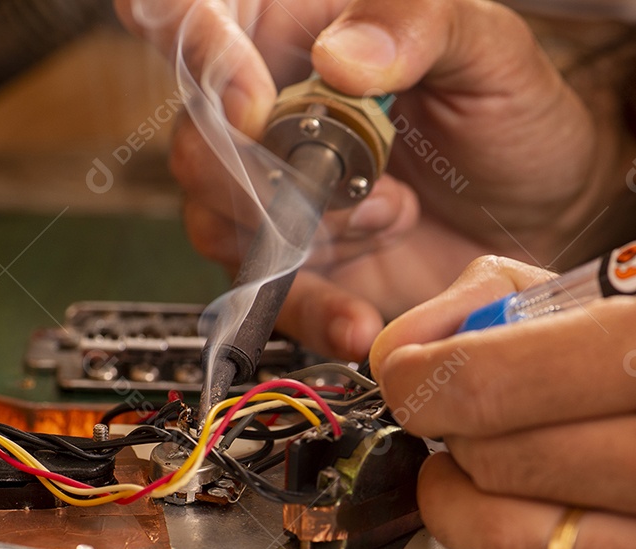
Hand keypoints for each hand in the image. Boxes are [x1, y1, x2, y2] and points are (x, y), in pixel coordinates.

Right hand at [118, 0, 635, 361]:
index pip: (209, 28)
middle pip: (200, 145)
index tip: (254, 107)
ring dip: (299, 241)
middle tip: (347, 183)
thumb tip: (339, 55)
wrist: (544, 219)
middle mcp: (275, 123)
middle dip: (260, 178)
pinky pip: (274, 301)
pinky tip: (358, 322)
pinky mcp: (303, 273)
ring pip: (220, 226)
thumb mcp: (487, 51)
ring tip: (394, 218)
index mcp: (302, 37)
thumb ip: (419, 26)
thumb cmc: (514, 120)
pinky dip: (311, 315)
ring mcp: (282, 204)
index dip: (213, 66)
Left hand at [370, 255, 635, 548]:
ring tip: (470, 482)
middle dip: (460, 441)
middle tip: (464, 428)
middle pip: (501, 466)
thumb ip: (500, 301)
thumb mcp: (616, 299)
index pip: (494, 383)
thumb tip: (395, 349)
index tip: (410, 381)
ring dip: (467, 513)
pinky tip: (551, 530)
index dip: (429, 383)